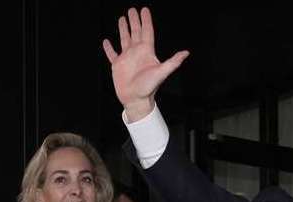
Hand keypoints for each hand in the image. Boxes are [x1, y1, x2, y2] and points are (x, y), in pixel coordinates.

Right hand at [102, 7, 188, 121]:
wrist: (136, 99)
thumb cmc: (149, 88)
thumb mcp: (162, 73)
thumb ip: (173, 62)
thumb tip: (186, 53)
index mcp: (146, 52)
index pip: (147, 32)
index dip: (146, 20)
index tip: (144, 10)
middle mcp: (136, 52)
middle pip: (135, 32)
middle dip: (134, 20)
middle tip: (132, 9)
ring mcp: (127, 58)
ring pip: (124, 39)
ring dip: (123, 29)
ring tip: (122, 19)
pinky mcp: (117, 65)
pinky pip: (112, 54)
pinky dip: (109, 48)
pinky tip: (106, 41)